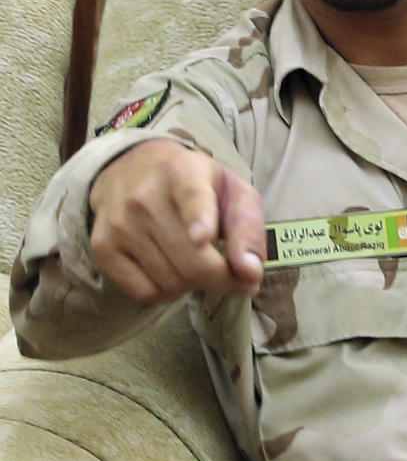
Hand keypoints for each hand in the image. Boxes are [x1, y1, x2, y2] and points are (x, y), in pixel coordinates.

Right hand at [89, 140, 265, 302]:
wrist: (132, 167)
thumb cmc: (196, 185)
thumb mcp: (232, 192)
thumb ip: (249, 230)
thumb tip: (250, 273)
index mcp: (184, 173)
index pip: (192, 197)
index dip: (199, 219)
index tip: (203, 236)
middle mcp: (145, 196)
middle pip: (192, 262)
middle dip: (222, 279)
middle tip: (233, 275)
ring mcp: (120, 223)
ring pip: (171, 283)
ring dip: (193, 284)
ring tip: (193, 259)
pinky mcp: (103, 246)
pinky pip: (144, 292)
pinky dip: (165, 292)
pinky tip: (168, 268)